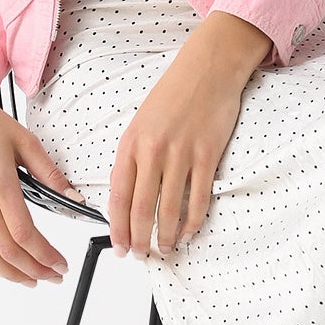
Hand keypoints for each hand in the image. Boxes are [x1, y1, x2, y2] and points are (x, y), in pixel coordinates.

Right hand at [0, 60, 83, 287]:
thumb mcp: (25, 142)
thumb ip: (50, 173)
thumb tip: (74, 197)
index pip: (24, 234)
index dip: (45, 255)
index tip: (60, 264)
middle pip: (7, 251)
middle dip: (34, 270)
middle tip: (53, 276)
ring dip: (10, 273)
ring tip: (31, 279)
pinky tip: (1, 266)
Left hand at [108, 13, 270, 257]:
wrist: (207, 68)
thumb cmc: (175, 94)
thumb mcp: (142, 123)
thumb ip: (135, 157)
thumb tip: (129, 195)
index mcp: (131, 143)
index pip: (117, 195)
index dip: (117, 227)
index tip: (118, 246)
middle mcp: (152, 150)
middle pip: (140, 208)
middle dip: (138, 239)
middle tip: (140, 256)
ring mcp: (180, 153)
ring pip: (168, 208)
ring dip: (165, 235)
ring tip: (165, 249)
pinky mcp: (206, 154)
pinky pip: (198, 197)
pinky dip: (193, 220)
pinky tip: (189, 232)